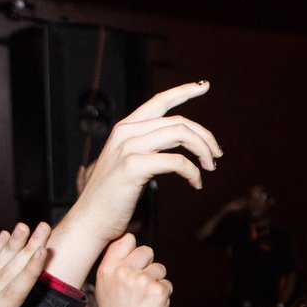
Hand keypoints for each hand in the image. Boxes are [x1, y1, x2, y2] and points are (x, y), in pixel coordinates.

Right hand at [69, 82, 222, 244]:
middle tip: (217, 155)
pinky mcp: (133, 166)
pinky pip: (176, 161)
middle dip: (204, 136)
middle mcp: (126, 132)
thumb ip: (145, 149)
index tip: (205, 86)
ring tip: (210, 167)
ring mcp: (128, 147)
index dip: (183, 91)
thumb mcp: (126, 164)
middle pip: (178, 121)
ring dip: (203, 150)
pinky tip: (196, 183)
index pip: (159, 101)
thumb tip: (171, 144)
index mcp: (125, 128)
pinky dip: (193, 172)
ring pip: (180, 134)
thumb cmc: (111, 197)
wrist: (90, 220)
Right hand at [94, 234, 170, 306]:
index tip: (132, 262)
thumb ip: (115, 262)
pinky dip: (162, 294)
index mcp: (107, 269)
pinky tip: (151, 306)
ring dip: (155, 281)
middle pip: (147, 250)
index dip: (133, 250)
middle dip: (147, 265)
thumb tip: (128, 238)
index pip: (126, 239)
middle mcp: (123, 272)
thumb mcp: (105, 285)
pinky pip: (167, 284)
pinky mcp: (158, 291)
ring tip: (143, 298)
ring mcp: (142, 281)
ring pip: (159, 268)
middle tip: (139, 285)